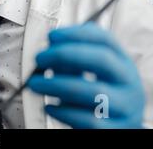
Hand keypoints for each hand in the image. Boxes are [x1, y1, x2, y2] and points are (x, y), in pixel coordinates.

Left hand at [28, 22, 144, 127]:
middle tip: (39, 58)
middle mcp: (128, 81)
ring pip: (92, 91)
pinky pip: (87, 120)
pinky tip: (49, 107)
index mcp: (121, 61)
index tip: (51, 35)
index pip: (104, 38)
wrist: (118, 128)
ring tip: (35, 84)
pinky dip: (63, 112)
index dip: (76, 33)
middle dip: (65, 55)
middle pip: (101, 59)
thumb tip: (49, 50)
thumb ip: (71, 60)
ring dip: (56, 84)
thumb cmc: (97, 95)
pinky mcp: (115, 130)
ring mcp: (126, 107)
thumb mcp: (90, 73)